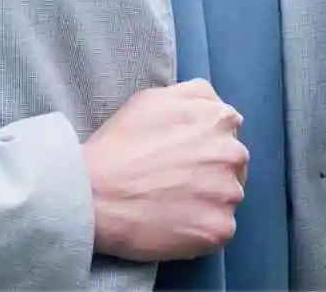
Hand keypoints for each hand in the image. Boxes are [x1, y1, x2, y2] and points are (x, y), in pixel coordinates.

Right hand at [84, 80, 248, 262]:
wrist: (92, 195)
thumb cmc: (119, 145)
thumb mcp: (154, 98)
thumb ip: (195, 96)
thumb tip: (216, 106)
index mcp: (221, 120)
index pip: (227, 133)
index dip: (203, 146)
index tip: (181, 158)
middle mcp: (233, 155)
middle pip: (231, 166)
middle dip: (210, 173)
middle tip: (175, 184)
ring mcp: (228, 195)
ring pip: (226, 199)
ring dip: (207, 203)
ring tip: (171, 205)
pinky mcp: (219, 230)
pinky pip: (219, 230)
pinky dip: (201, 230)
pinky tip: (174, 224)